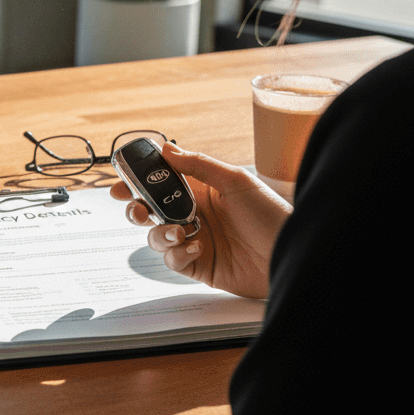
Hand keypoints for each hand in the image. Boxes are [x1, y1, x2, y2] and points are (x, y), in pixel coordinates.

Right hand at [110, 142, 291, 298]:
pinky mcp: (198, 265)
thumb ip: (198, 164)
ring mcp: (194, 239)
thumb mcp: (235, 181)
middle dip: (135, 208)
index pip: (159, 180)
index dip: (138, 180)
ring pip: (155, 235)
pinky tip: (198, 247)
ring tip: (177, 232)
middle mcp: (193, 213)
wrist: (292, 255)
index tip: (122, 181)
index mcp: (199, 189)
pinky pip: (172, 260)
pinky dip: (177, 253)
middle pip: (149, 209)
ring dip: (158, 232)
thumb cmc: (272, 215)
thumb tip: (166, 149)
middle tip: (136, 209)